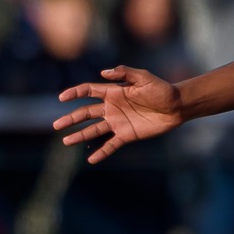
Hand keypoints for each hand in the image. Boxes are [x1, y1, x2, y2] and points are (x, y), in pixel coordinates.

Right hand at [54, 66, 184, 162]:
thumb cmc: (161, 89)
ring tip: (66, 141)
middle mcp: (111, 108)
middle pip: (85, 113)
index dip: (74, 93)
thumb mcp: (144, 77)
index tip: (62, 98)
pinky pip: (110, 145)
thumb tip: (103, 73)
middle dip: (70, 119)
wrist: (176, 106)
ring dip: (79, 135)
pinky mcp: (126, 135)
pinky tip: (90, 160)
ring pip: (93, 130)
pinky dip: (101, 152)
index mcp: (113, 92)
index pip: (88, 92)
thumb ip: (124, 73)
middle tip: (56, 125)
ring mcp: (117, 122)